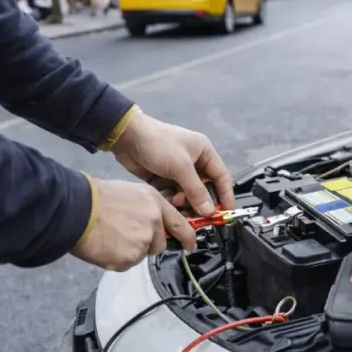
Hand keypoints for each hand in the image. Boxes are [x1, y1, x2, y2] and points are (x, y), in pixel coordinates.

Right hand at [71, 178, 196, 270]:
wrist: (77, 210)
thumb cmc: (96, 199)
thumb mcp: (130, 193)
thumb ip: (145, 209)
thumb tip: (149, 222)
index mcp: (155, 203)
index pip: (180, 224)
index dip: (188, 237)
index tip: (191, 245)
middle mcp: (154, 222)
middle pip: (159, 244)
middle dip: (147, 245)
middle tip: (125, 237)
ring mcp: (144, 240)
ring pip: (141, 254)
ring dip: (129, 251)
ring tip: (111, 237)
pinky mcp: (131, 257)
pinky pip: (127, 264)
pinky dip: (117, 259)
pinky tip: (106, 245)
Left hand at [111, 110, 234, 215]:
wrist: (126, 137)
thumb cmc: (158, 144)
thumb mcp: (180, 167)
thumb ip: (196, 190)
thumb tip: (209, 211)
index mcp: (204, 153)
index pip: (221, 177)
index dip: (225, 196)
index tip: (226, 213)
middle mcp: (194, 162)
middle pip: (204, 189)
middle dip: (199, 202)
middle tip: (194, 213)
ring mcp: (178, 171)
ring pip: (187, 195)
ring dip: (183, 202)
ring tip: (174, 202)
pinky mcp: (164, 179)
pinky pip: (173, 195)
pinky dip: (170, 200)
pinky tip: (164, 200)